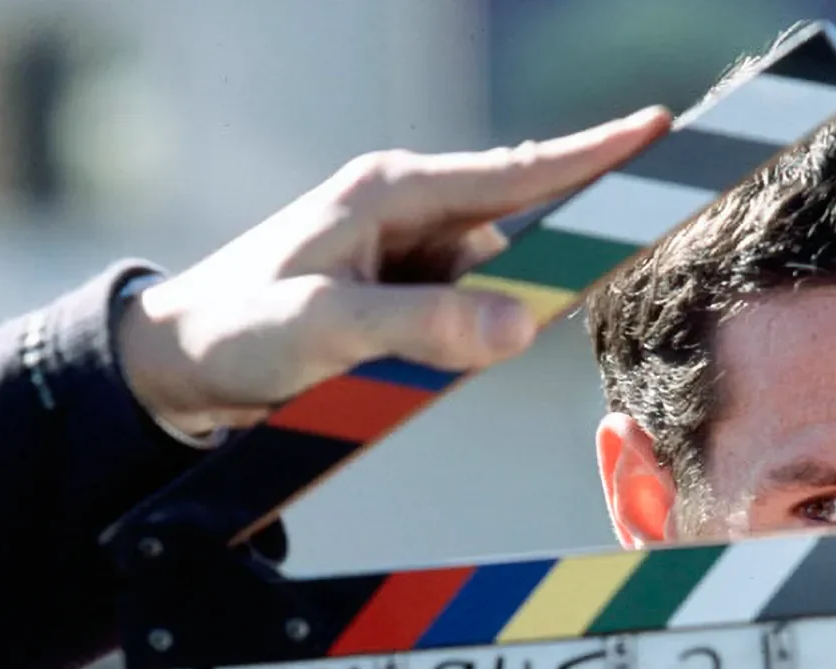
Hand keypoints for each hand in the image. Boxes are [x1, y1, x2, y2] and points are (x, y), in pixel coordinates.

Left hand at [118, 107, 672, 435]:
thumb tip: (524, 321)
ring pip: (498, 284)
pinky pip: (469, 312)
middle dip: (539, 274)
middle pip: (520, 231)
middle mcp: (410, 211)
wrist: (175, 364)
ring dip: (483, 328)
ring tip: (386, 366)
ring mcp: (411, 253)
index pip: (517, 172)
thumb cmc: (237, 331)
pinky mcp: (407, 293)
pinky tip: (404, 369)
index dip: (594, 156)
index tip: (660, 131)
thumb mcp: (326, 328)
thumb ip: (425, 325)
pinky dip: (464, 342)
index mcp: (393, 192)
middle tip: (498, 322)